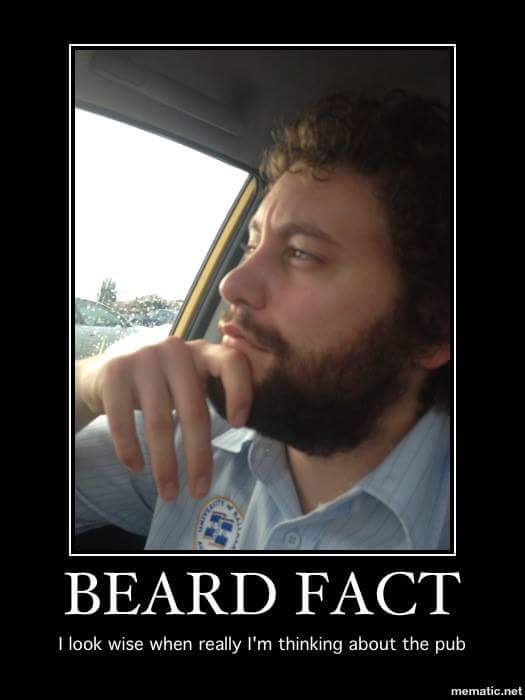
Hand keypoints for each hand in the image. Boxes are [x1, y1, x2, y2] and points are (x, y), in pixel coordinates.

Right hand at [75, 338, 253, 500]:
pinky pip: (124, 421)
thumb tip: (244, 429)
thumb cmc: (161, 384)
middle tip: (200, 490)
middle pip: (194, 409)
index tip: (240, 425)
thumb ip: (214, 392)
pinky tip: (137, 469)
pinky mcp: (115, 372)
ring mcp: (143, 358)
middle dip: (198, 456)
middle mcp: (175, 350)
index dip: (240, 391)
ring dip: (165, 464)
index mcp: (201, 352)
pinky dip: (131, 450)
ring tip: (169, 492)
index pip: (230, 362)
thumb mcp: (189, 380)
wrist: (107, 372)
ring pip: (159, 422)